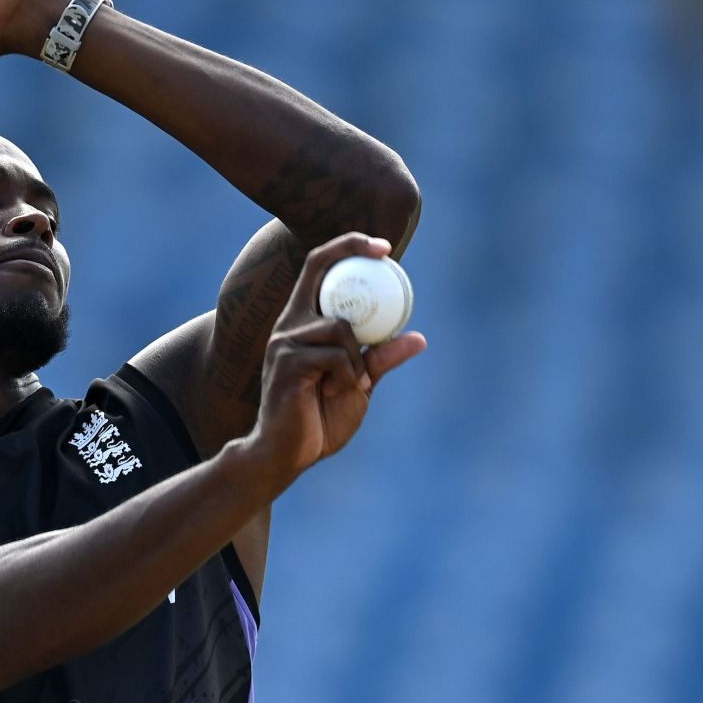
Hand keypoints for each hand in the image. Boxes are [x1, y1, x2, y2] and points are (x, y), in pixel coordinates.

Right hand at [241, 234, 426, 485]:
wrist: (287, 454)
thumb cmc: (318, 419)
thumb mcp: (359, 383)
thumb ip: (380, 358)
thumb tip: (417, 338)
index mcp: (303, 323)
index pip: (318, 270)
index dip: (347, 248)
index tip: (383, 247)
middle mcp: (289, 325)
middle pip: (318, 270)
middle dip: (351, 248)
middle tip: (386, 251)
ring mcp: (285, 342)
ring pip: (339, 326)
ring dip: (357, 357)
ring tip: (352, 384)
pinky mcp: (287, 363)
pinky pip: (335, 357)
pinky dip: (348, 376)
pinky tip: (336, 394)